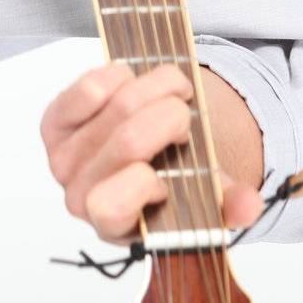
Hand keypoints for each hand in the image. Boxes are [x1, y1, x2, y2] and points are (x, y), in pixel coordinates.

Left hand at [41, 62, 265, 242]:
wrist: (145, 152)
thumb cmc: (172, 178)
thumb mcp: (205, 196)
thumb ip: (227, 203)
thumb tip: (250, 205)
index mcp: (115, 226)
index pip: (113, 205)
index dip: (146, 181)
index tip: (172, 169)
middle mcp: (80, 197)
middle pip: (129, 141)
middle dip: (173, 117)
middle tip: (187, 115)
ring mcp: (63, 159)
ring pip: (116, 106)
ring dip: (157, 87)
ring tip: (174, 90)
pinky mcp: (53, 124)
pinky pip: (86, 90)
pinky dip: (118, 76)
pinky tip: (132, 80)